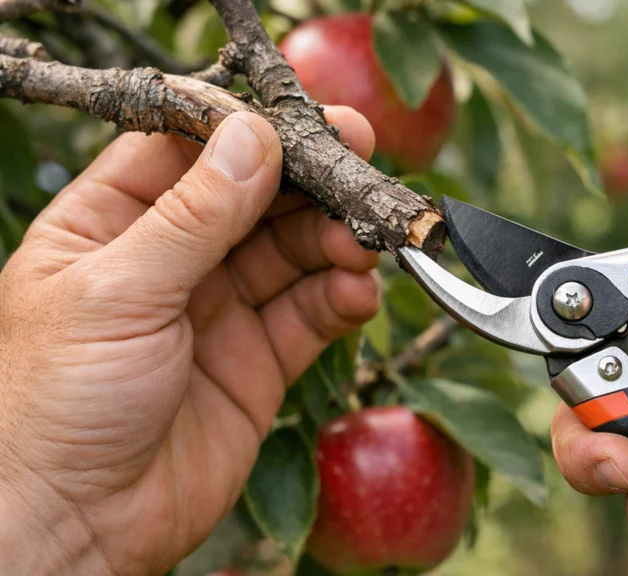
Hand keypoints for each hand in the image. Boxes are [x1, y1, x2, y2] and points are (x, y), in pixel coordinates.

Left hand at [0, 108, 380, 573]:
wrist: (77, 526)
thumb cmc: (57, 402)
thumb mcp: (118, 292)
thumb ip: (194, 216)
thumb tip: (255, 135)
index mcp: (110, 224)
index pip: (186, 151)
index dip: (249, 130)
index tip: (309, 118)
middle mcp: (169, 260)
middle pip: (253, 198)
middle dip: (309, 183)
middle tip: (364, 167)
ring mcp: (217, 310)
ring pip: (292, 253)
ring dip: (334, 241)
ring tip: (363, 242)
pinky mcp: (258, 362)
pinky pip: (311, 314)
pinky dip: (341, 299)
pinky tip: (357, 295)